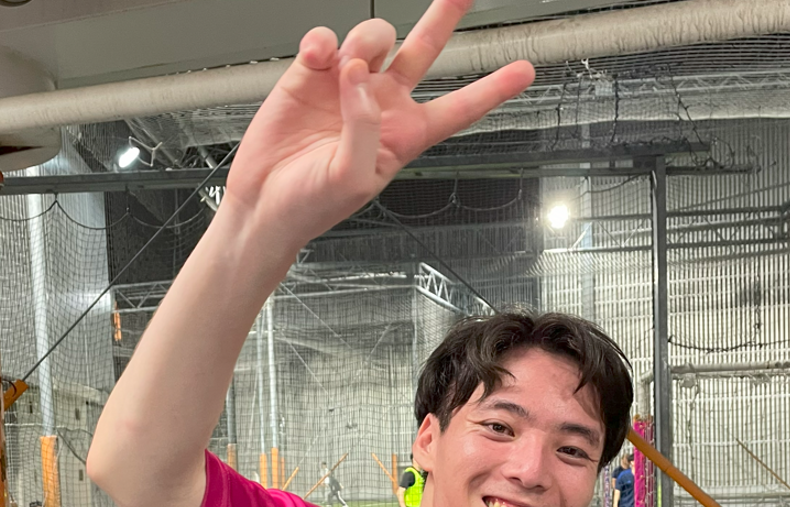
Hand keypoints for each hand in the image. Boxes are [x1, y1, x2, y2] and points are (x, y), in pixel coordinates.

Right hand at [224, 0, 534, 244]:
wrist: (264, 203)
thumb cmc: (312, 205)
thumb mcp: (354, 178)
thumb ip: (365, 127)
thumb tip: (358, 76)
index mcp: (405, 134)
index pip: (460, 108)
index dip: (493, 89)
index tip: (524, 71)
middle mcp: (381, 103)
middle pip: (426, 49)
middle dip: (446, 16)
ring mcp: (347, 84)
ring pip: (376, 36)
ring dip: (365, 42)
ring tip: (343, 69)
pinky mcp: (311, 73)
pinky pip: (326, 38)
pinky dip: (322, 43)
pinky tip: (315, 60)